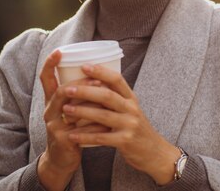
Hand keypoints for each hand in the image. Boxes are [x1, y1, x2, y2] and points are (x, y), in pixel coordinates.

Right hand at [38, 51, 108, 190]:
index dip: (50, 64)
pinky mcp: (62, 140)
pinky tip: (106, 122)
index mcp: (52, 101)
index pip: (46, 79)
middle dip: (80, 83)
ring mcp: (54, 126)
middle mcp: (49, 111)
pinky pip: (80, 129)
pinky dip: (95, 124)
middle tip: (98, 80)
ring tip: (104, 94)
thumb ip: (81, 95)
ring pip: (70, 109)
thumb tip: (100, 75)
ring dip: (89, 101)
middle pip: (61, 91)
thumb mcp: (72, 110)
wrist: (62, 160)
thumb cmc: (72, 130)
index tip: (59, 51)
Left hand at [62, 64, 180, 184]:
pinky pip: (101, 137)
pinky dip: (85, 136)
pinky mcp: (125, 141)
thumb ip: (116, 98)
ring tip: (65, 109)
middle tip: (67, 89)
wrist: (154, 152)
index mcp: (131, 98)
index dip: (101, 71)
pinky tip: (72, 136)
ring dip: (82, 112)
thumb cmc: (136, 128)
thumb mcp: (131, 109)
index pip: (117, 79)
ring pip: (102, 115)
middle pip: (107, 96)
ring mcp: (129, 125)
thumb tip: (93, 82)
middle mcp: (132, 109)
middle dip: (85, 91)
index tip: (84, 66)